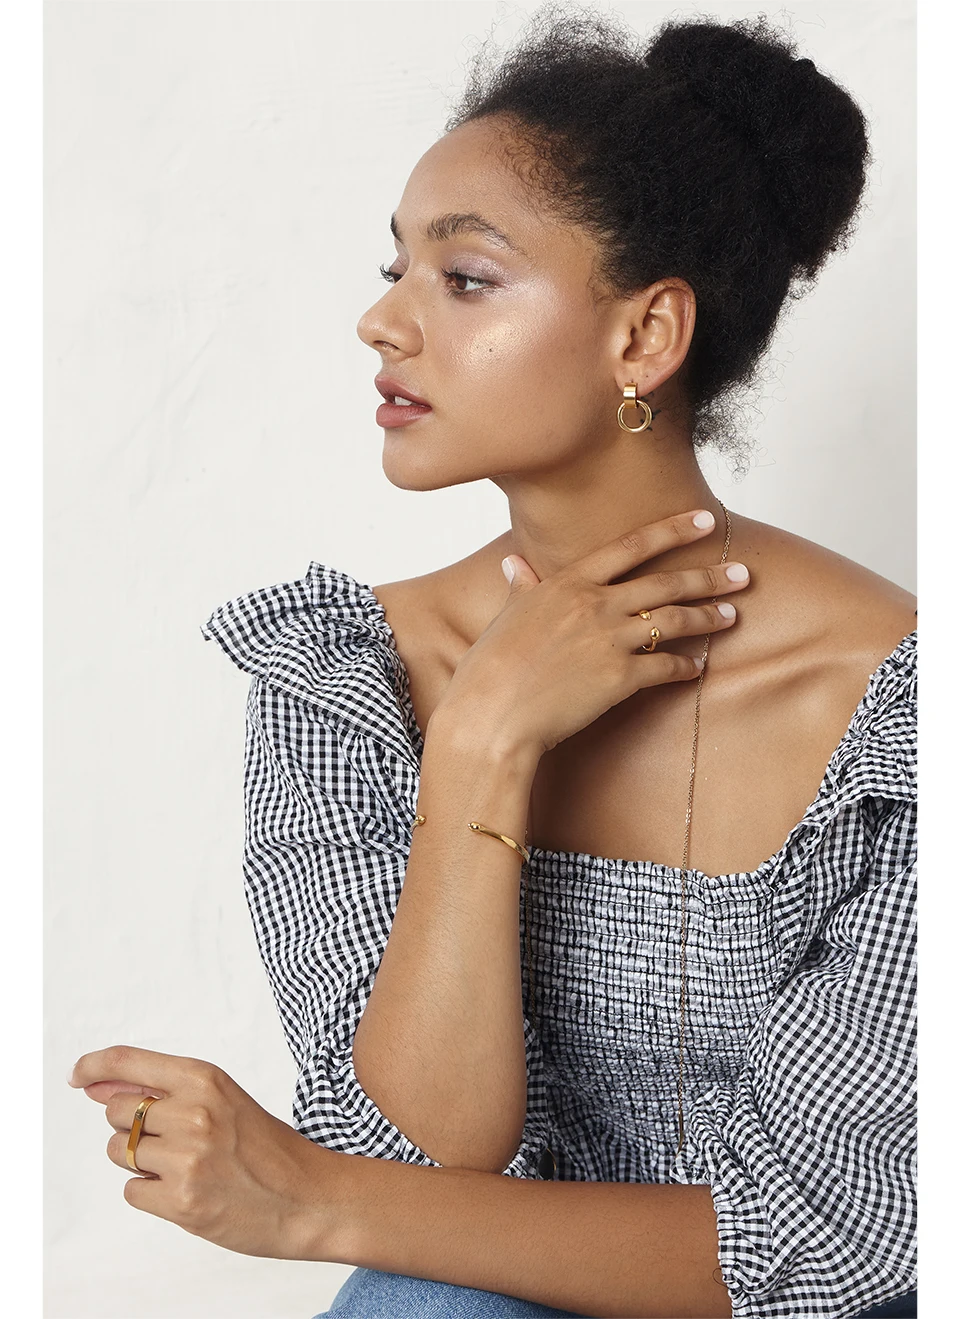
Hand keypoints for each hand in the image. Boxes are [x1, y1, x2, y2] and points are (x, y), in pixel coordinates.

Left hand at [67, 1044, 345, 1259]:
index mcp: (205, 1078)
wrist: (307, 1196)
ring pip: (119, 1151)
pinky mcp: (183, 1201)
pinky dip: (150, 1193)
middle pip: (117, 1111)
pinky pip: (132, 1191)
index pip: (128, 1061)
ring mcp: (188, 1158)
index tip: (78, 1076)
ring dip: (139, 1161)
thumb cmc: (265, 1146)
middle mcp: (194, 1112)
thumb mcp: (221, 1099)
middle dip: (134, 1126)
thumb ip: (160, 1089)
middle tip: (175, 1140)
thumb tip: (96, 1084)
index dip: (93, 1065)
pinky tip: (186, 1190)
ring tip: (183, 1166)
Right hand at [436, 509, 748, 757]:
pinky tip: (698, 669)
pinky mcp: (619, 679)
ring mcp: (609, 640)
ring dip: (708, 618)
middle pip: (665, 583)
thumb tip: (514, 564)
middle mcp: (594, 604)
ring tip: (732, 615)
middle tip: (743, 574)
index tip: (704, 520)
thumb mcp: (506, 617)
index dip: (672, 530)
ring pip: (673, 621)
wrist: (492, 715)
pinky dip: (685, 667)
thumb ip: (521, 588)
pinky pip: (665, 667)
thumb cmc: (490, 669)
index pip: (631, 546)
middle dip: (709, 577)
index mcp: (568, 583)